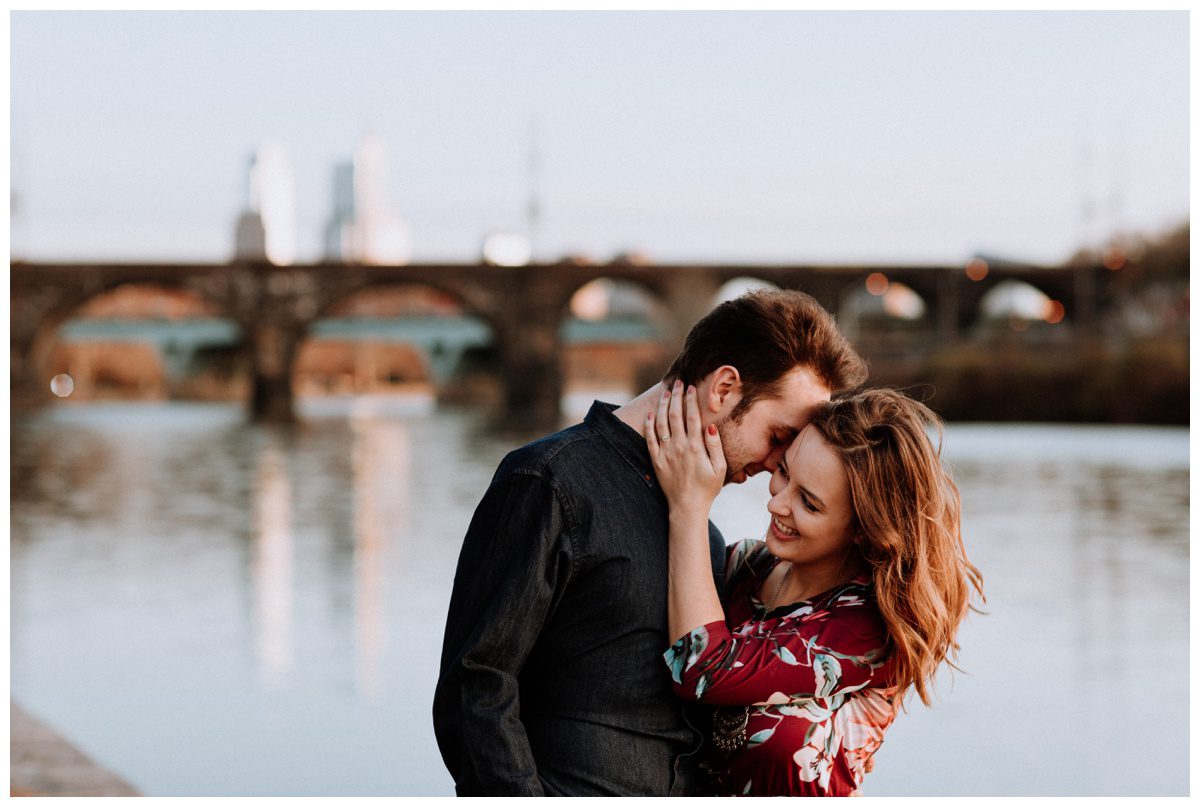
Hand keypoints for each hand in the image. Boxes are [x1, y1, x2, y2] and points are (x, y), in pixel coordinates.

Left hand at [644, 381, 726, 513]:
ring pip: (661, 423)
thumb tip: (710, 425)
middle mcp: (679, 447)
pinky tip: (651, 413)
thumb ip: (715, 445)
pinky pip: (649, 439)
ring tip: (666, 393)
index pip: (692, 417)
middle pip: (675, 415)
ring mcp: (666, 453)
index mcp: (696, 447)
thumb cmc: (707, 488)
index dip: (691, 400)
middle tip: (678, 383)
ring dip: (663, 406)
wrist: (687, 507)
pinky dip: (649, 425)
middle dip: (677, 396)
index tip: (691, 388)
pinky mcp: (656, 461)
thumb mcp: (720, 468)